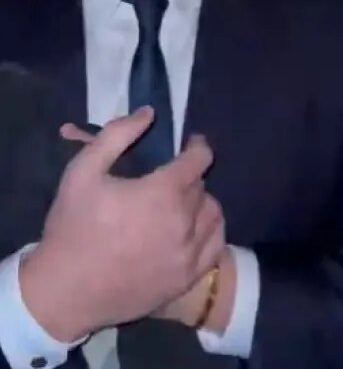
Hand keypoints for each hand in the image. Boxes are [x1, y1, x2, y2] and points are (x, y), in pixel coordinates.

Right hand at [18, 108, 225, 341]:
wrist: (64, 291)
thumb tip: (148, 113)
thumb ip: (116, 136)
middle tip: (167, 183)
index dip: (196, 147)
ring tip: (179, 207)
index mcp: (163, 192)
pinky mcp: (188, 277)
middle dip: (187, 179)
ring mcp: (190, 253)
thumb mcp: (82, 173)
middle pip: (202, 187)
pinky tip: (192, 231)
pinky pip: (216, 246)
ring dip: (201, 205)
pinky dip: (209, 233)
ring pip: (214, 215)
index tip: (189, 145)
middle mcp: (185, 221)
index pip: (199, 159)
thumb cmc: (72, 229)